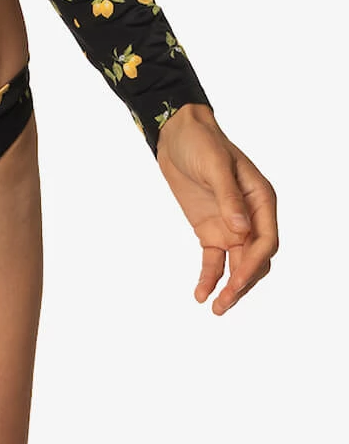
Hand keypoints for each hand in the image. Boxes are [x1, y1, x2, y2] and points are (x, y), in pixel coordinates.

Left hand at [155, 105, 278, 314]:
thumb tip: (241, 230)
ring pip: (237, 266)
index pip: (266, 241)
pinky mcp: (210, 231)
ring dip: (229, 288)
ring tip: (216, 308)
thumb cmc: (201, 143)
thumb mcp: (215, 166)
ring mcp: (231, 226)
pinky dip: (209, 278)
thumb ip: (229, 198)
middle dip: (243, 284)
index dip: (253, 264)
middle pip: (255, 260)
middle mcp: (250, 217)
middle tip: (224, 303)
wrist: (176, 135)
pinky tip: (200, 294)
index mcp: (261, 200)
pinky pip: (214, 261)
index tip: (236, 281)